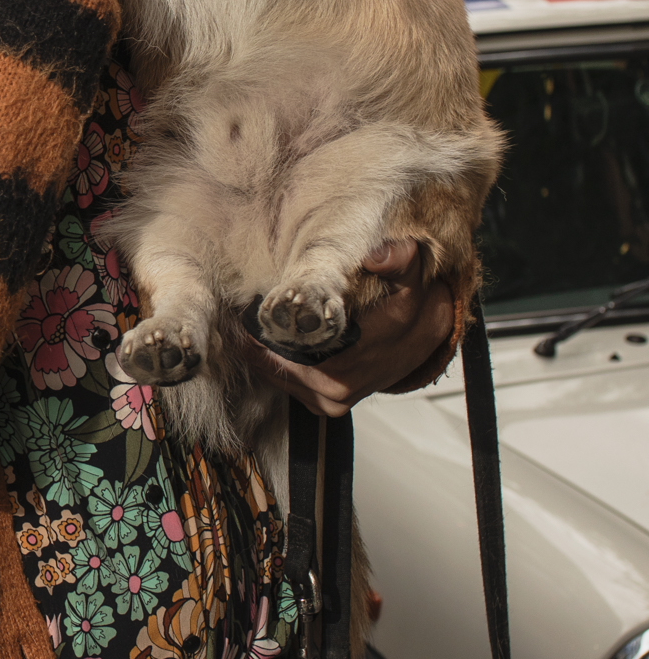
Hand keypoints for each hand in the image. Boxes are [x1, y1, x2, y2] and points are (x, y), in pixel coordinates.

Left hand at [249, 240, 453, 417]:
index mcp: (345, 369)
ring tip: (242, 325)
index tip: (242, 312)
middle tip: (234, 315)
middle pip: (274, 368)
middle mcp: (333, 392)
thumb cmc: (408, 309)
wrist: (424, 338)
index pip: (284, 354)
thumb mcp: (410, 280)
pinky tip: (261, 341)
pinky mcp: (324, 403)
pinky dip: (273, 364)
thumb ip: (397, 261)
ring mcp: (328, 401)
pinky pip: (287, 384)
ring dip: (260, 354)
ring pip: (277, 377)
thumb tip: (377, 256)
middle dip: (254, 342)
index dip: (260, 333)